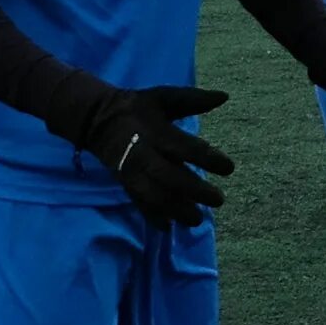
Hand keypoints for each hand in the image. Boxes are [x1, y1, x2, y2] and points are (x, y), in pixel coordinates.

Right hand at [85, 85, 233, 226]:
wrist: (96, 119)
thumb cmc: (138, 107)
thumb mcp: (164, 97)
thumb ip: (193, 100)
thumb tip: (224, 96)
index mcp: (157, 132)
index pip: (186, 148)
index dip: (208, 159)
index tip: (229, 168)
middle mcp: (144, 154)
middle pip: (170, 177)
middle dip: (195, 191)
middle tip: (219, 200)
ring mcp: (132, 171)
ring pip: (153, 196)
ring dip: (175, 210)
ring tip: (197, 220)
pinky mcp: (124, 182)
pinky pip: (137, 202)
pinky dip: (150, 216)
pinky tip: (167, 228)